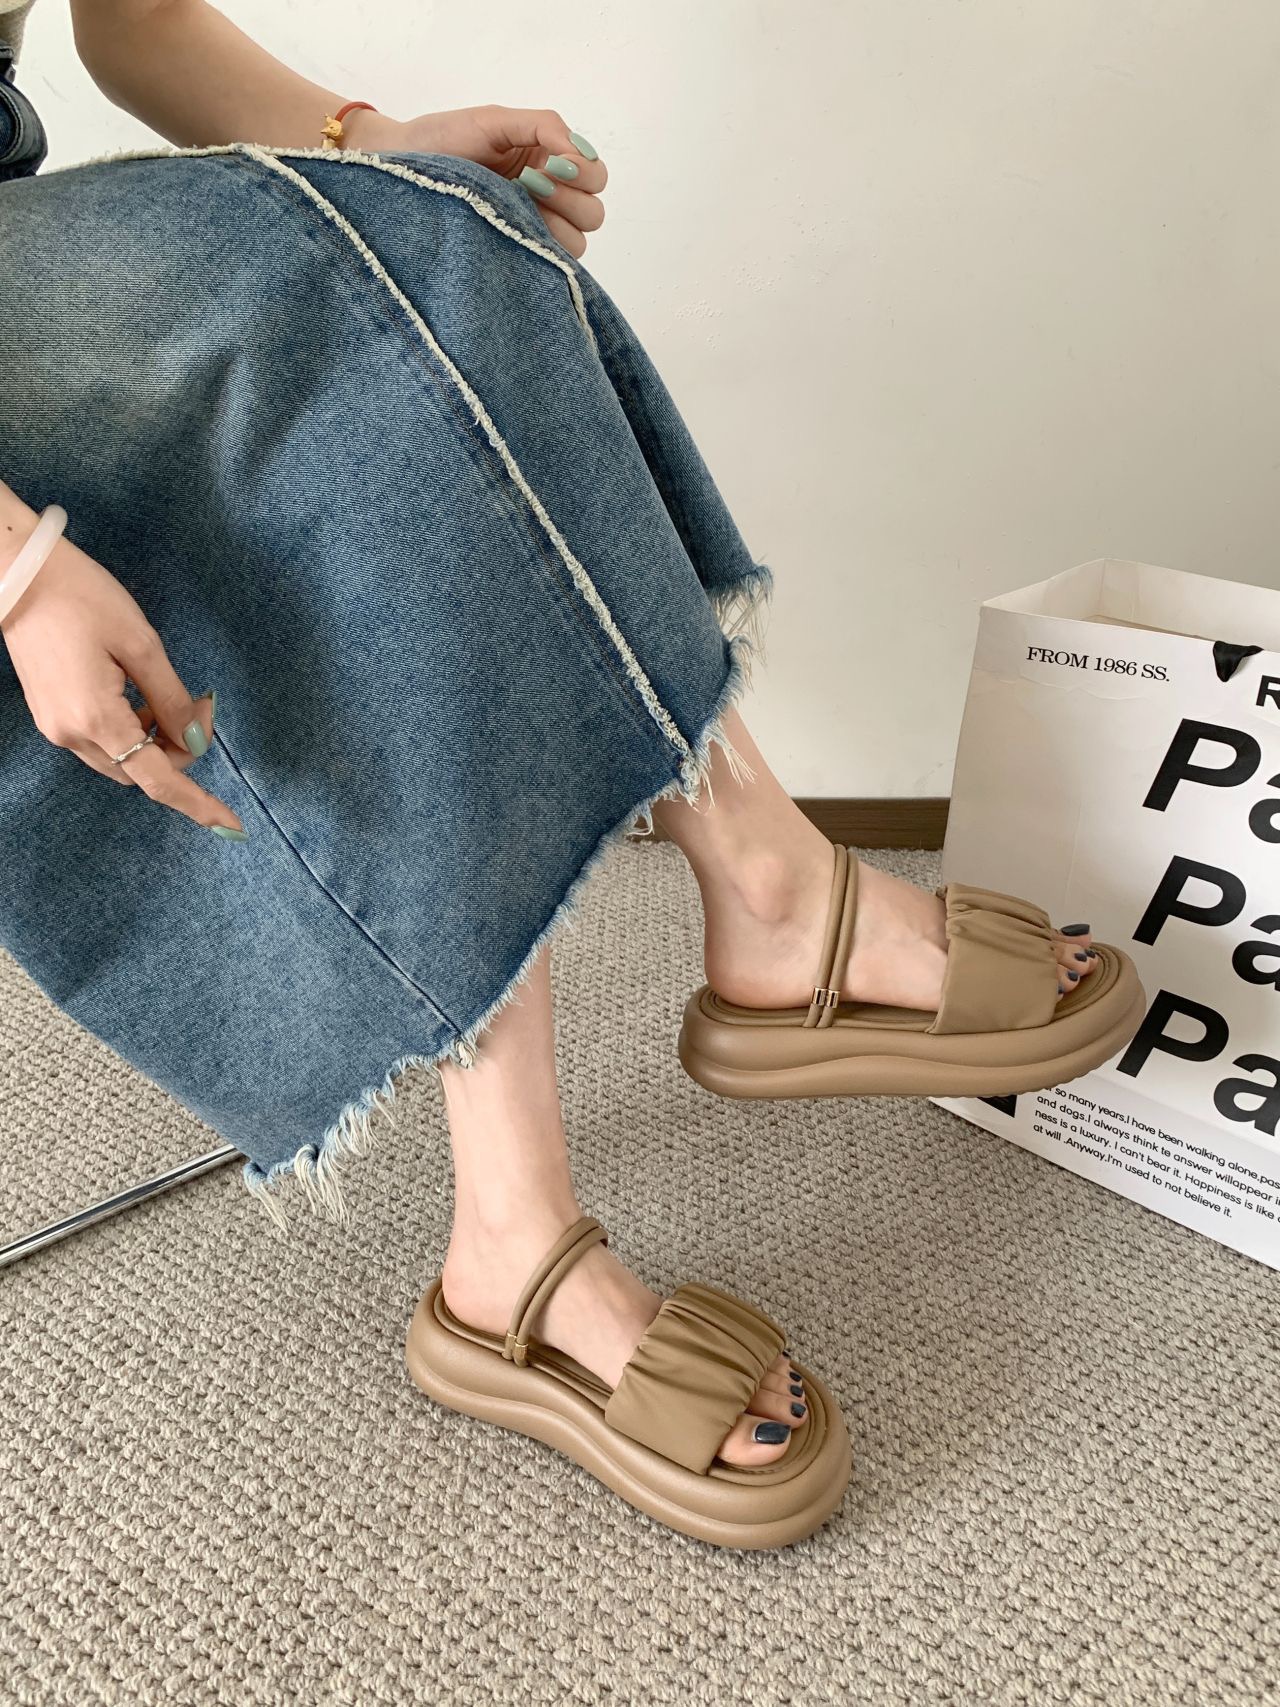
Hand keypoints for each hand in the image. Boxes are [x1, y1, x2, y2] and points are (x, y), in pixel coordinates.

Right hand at [0, 521, 245, 837]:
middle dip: (181, 751)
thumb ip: (173, 700)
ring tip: (175, 698)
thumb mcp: (141, 644)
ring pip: (124, 761)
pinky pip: (103, 743)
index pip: (159, 781)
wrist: (17, 574)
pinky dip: (133, 733)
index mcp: (97, 720)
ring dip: (157, 742)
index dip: (198, 804)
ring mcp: (57, 728)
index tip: (232, 824)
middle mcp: (72, 735)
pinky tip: (143, 698)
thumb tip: (197, 742)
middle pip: (144, 772)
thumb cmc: (80, 597)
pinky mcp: (51, 716)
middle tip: (204, 706)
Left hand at [344, 104, 606, 259]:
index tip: (548, 166)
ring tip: (514, 206)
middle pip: (593, 214)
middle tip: (530, 185)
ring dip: (554, 225)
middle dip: (570, 198)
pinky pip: (546, 267)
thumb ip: (544, 126)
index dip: (583, 174)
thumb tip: (579, 155)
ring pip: (576, 245)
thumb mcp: (495, 120)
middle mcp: (547, 200)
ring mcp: (530, 231)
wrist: (398, 169)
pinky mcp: (512, 258)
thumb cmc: (441, 142)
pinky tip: (508, 230)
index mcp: (548, 163)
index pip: (596, 177)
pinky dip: (539, 250)